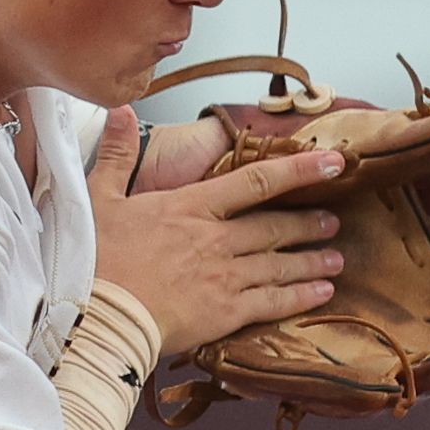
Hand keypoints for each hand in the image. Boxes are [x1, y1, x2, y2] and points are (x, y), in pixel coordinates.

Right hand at [84, 107, 344, 357]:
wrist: (95, 316)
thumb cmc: (93, 260)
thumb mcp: (97, 199)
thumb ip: (118, 155)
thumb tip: (122, 113)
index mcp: (190, 207)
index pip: (256, 180)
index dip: (300, 169)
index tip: (333, 162)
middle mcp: (216, 238)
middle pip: (275, 226)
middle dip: (309, 222)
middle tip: (334, 220)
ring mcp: (224, 276)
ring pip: (280, 264)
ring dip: (312, 260)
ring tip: (336, 259)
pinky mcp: (224, 313)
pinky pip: (273, 302)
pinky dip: (301, 296)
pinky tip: (321, 293)